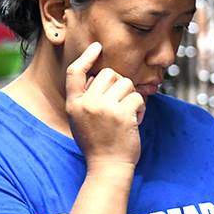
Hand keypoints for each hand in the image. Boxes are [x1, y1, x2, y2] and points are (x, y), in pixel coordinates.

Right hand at [66, 42, 144, 170]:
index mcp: (73, 104)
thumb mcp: (81, 120)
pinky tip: (135, 122)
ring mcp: (104, 108)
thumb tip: (97, 76)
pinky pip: (137, 97)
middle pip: (108, 73)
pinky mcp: (122, 114)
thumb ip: (86, 98)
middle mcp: (87, 103)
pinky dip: (140, 109)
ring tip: (127, 114)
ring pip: (125, 83)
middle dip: (119, 84)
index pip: (75, 72)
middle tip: (121, 103)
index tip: (97, 47)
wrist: (108, 167)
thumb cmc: (98, 143)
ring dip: (131, 97)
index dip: (86, 57)